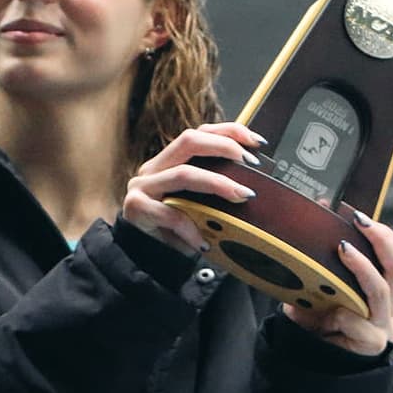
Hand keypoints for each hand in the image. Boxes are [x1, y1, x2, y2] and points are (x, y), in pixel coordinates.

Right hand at [125, 121, 266, 253]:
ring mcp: (142, 187)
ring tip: (242, 196)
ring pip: (183, 174)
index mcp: (169, 162)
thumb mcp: (200, 206)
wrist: (148, 261)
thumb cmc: (178, 232)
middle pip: (189, 141)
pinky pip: (170, 214)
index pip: (198, 133)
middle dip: (224, 147)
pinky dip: (191, 228)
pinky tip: (204, 243)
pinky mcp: (135, 208)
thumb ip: (216, 190)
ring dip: (218, 183)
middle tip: (251, 164)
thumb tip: (257, 181)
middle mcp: (153, 169)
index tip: (257, 142)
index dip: (228, 132)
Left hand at [281, 208, 392, 356]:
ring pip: (381, 290)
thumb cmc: (315, 318)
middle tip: (359, 220)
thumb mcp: (314, 285)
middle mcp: (384, 301)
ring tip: (343, 249)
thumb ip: (317, 256)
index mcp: (378, 285)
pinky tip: (332, 314)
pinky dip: (345, 315)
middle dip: (382, 238)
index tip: (355, 213)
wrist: (314, 358)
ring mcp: (379, 322)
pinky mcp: (371, 343)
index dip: (382, 232)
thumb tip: (314, 209)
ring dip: (363, 267)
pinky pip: (361, 324)